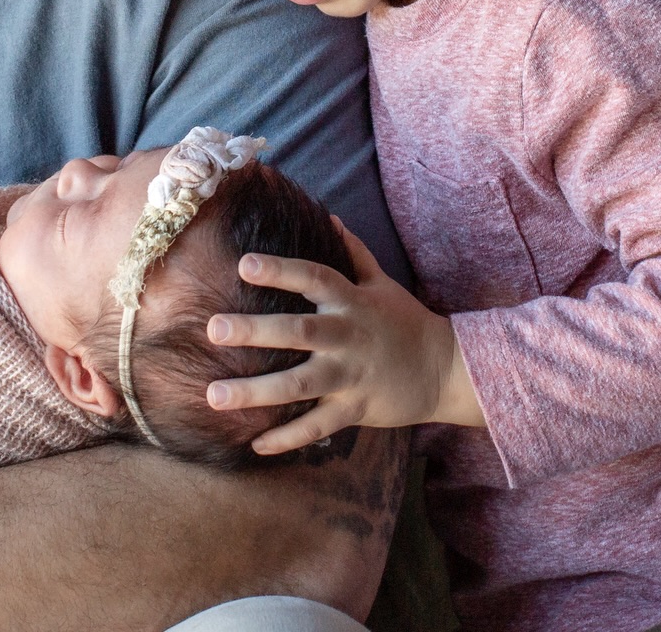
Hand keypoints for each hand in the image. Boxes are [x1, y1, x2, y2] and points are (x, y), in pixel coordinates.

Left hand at [205, 220, 483, 453]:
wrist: (446, 370)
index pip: (314, 277)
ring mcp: (351, 376)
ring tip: (215, 395)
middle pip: (298, 331)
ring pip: (299, 385)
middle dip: (255, 331)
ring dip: (256, 392)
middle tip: (214, 330)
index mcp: (351, 301)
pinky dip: (287, 438)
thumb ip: (353, 252)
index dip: (281, 270)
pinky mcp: (355, 409)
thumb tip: (328, 217)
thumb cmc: (404, 321)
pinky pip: (317, 426)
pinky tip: (254, 443)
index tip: (244, 265)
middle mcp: (348, 337)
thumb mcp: (381, 282)